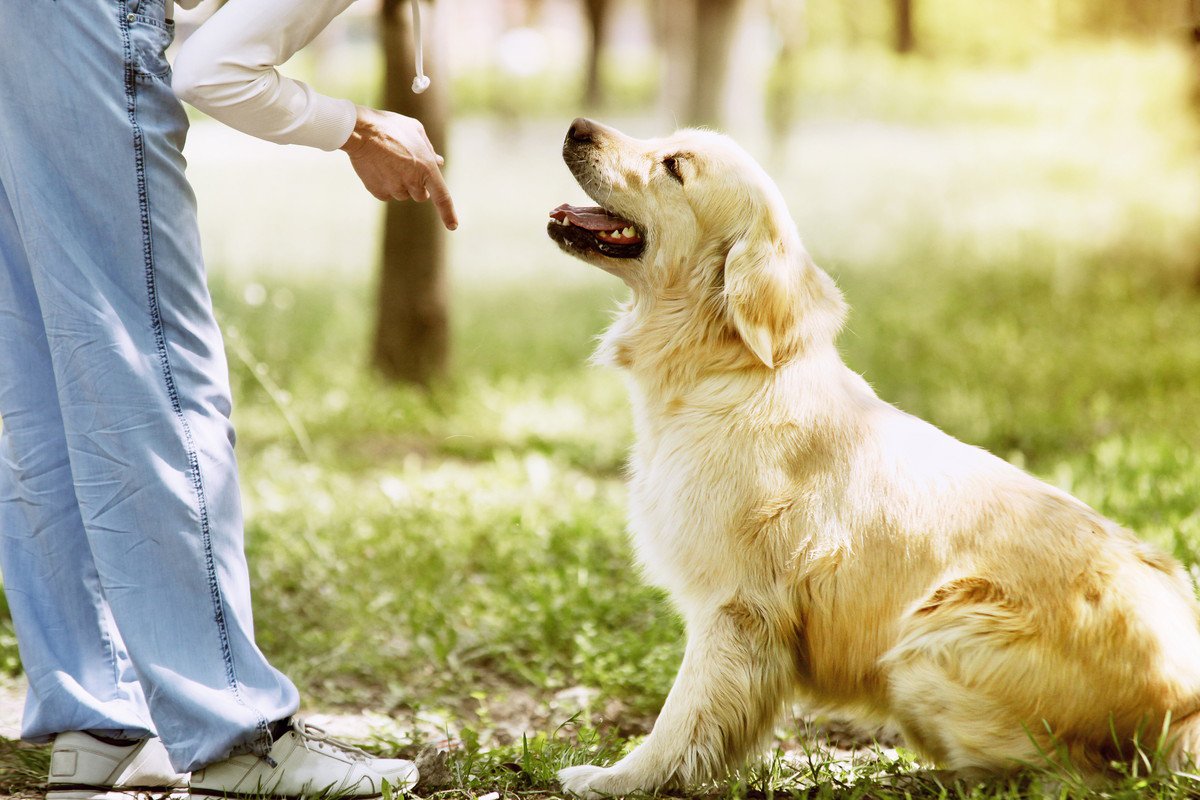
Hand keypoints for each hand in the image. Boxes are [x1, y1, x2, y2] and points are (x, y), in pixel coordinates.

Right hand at [340, 106, 457, 229]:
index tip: (453, 226)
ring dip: (400, 184)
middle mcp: (412, 182)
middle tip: (406, 167)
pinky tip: (378, 167)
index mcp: (427, 168)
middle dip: (417, 185)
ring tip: (388, 162)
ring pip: (403, 195)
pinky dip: (385, 185)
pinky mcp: (379, 192)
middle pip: (421, 196)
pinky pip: (387, 194)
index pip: (442, 197)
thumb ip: (429, 149)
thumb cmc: (389, 126)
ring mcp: (395, 189)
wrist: (359, 131)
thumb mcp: (415, 130)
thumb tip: (439, 162)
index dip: (448, 213)